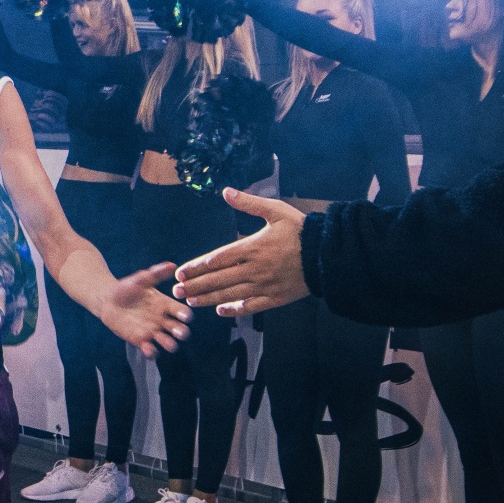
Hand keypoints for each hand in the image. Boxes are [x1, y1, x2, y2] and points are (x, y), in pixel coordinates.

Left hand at [93, 263, 189, 351]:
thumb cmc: (127, 288)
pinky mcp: (140, 340)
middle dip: (181, 332)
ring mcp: (153, 331)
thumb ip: (157, 273)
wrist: (108, 299)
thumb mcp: (142, 279)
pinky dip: (152, 352)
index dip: (185, 315)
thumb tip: (172, 265)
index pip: (182, 312)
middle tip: (177, 331)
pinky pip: (150, 350)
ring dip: (170, 344)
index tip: (185, 316)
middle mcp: (162, 320)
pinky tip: (148, 348)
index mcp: (166, 305)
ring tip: (168, 343)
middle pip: (179, 330)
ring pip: (168, 342)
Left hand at [175, 188, 311, 314]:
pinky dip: (235, 310)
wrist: (327, 254)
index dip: (197, 267)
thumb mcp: (276, 210)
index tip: (181, 272)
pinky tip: (221, 312)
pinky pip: (251, 306)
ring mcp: (264, 286)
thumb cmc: (301, 230)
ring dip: (208, 299)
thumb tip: (226, 191)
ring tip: (190, 301)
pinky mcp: (275, 298)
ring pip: (231, 294)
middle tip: (176, 291)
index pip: (217, 259)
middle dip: (195, 285)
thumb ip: (249, 203)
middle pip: (218, 279)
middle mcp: (254, 269)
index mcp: (252, 247)